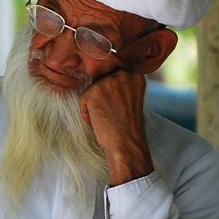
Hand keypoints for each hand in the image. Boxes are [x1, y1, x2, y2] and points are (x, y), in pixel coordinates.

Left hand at [80, 68, 153, 184]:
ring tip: (108, 118)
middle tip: (113, 114)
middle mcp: (123, 74)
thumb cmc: (127, 126)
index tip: (118, 108)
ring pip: (91, 90)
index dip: (112, 95)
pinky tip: (100, 122)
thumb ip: (120, 85)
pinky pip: (83, 100)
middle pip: (100, 81)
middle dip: (102, 99)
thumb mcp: (130, 98)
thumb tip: (101, 78)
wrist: (126, 144)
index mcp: (135, 75)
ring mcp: (108, 82)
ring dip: (94, 106)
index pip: (113, 76)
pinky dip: (87, 114)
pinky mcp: (94, 91)